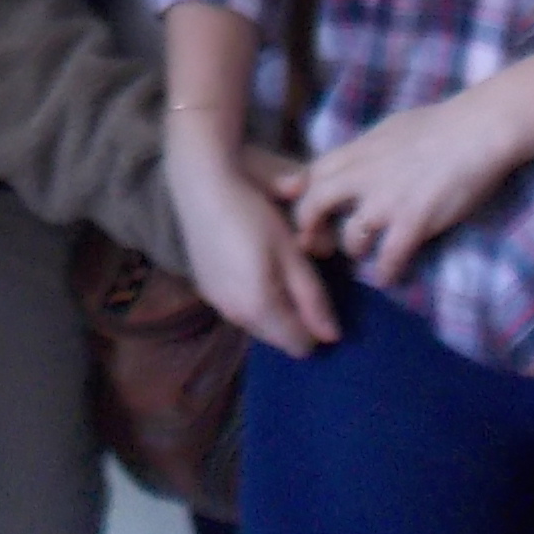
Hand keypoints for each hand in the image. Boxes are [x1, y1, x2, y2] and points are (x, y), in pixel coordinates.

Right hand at [162, 126, 334, 357]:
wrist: (201, 187)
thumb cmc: (253, 215)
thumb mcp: (291, 253)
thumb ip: (312, 297)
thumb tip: (332, 336)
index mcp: (259, 309)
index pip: (300, 345)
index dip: (316, 327)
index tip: (320, 296)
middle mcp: (235, 316)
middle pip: (277, 338)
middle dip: (294, 318)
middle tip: (300, 278)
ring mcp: (216, 303)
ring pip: (257, 323)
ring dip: (273, 308)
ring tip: (276, 268)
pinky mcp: (205, 289)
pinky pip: (239, 308)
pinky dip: (252, 297)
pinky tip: (252, 264)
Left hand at [287, 90, 523, 284]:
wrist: (477, 130)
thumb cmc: (440, 125)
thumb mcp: (389, 130)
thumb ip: (366, 151)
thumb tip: (355, 164)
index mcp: (357, 150)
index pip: (312, 173)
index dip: (303, 195)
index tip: (307, 211)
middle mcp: (363, 176)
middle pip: (315, 205)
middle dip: (310, 228)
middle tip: (317, 245)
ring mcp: (386, 201)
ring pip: (350, 238)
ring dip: (354, 251)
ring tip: (364, 255)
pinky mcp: (413, 222)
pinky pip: (388, 258)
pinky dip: (385, 272)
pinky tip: (388, 277)